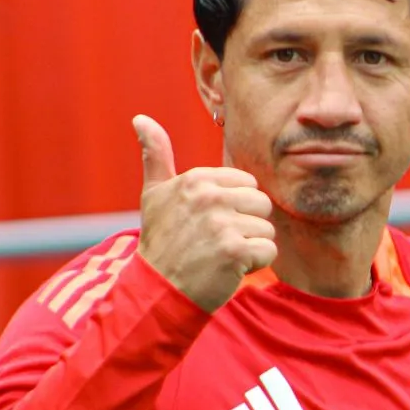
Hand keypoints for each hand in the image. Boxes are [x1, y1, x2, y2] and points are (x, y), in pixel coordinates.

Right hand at [133, 115, 277, 312]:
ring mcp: (222, 223)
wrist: (158, 291)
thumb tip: (140, 118)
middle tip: (216, 242)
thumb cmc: (160, 242)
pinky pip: (268, 251)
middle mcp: (209, 196)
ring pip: (266, 228)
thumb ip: (156, 155)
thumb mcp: (154, 195)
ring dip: (250, 247)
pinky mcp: (235, 250)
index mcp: (195, 179)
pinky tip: (228, 269)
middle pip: (261, 203)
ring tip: (220, 255)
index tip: (207, 223)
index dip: (234, 207)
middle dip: (246, 226)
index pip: (246, 183)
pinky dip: (254, 265)